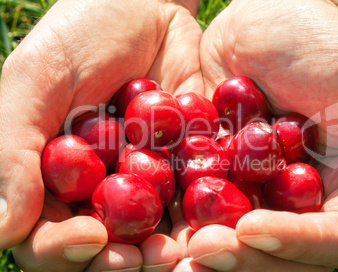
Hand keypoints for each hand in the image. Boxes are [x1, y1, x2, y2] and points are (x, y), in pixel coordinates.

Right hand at [0, 0, 201, 268]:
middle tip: (138, 261)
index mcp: (53, 176)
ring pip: (152, 233)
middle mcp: (100, 187)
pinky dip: (203, 217)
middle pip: (102, 246)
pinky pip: (196, 200)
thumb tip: (1, 227)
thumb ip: (14, 147)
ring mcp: (147, 180)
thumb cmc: (84, 32)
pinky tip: (214, 225)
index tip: (88, 240)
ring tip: (178, 254)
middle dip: (118, 260)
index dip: (61, 248)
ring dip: (164, 251)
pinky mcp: (188, 165)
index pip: (47, 233)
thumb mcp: (39, 78)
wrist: (149, 4)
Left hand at [182, 0, 337, 269]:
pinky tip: (151, 232)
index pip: (333, 236)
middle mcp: (301, 200)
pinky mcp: (217, 173)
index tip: (253, 230)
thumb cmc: (326, 41)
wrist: (265, 15)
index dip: (296, 241)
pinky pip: (197, 204)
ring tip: (167, 258)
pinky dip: (177, 220)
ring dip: (204, 251)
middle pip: (279, 251)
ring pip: (234, 237)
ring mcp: (256, 190)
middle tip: (201, 254)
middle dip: (242, 257)